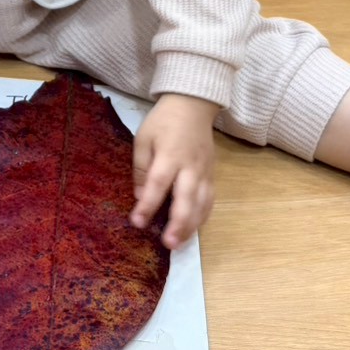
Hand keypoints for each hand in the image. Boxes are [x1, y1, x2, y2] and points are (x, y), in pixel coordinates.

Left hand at [129, 93, 219, 249]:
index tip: (137, 222)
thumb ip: (141, 168)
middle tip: (168, 243)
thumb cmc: (163, 122)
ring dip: (192, 225)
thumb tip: (141, 197)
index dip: (148, 205)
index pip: (158, 184)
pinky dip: (203, 216)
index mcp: (169, 155)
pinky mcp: (213, 174)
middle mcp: (190, 166)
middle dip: (178, 223)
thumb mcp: (143, 138)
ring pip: (202, 203)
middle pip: (186, 198)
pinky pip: (210, 199)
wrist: (193, 105)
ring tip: (180, 243)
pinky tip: (193, 229)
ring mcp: (205, 171)